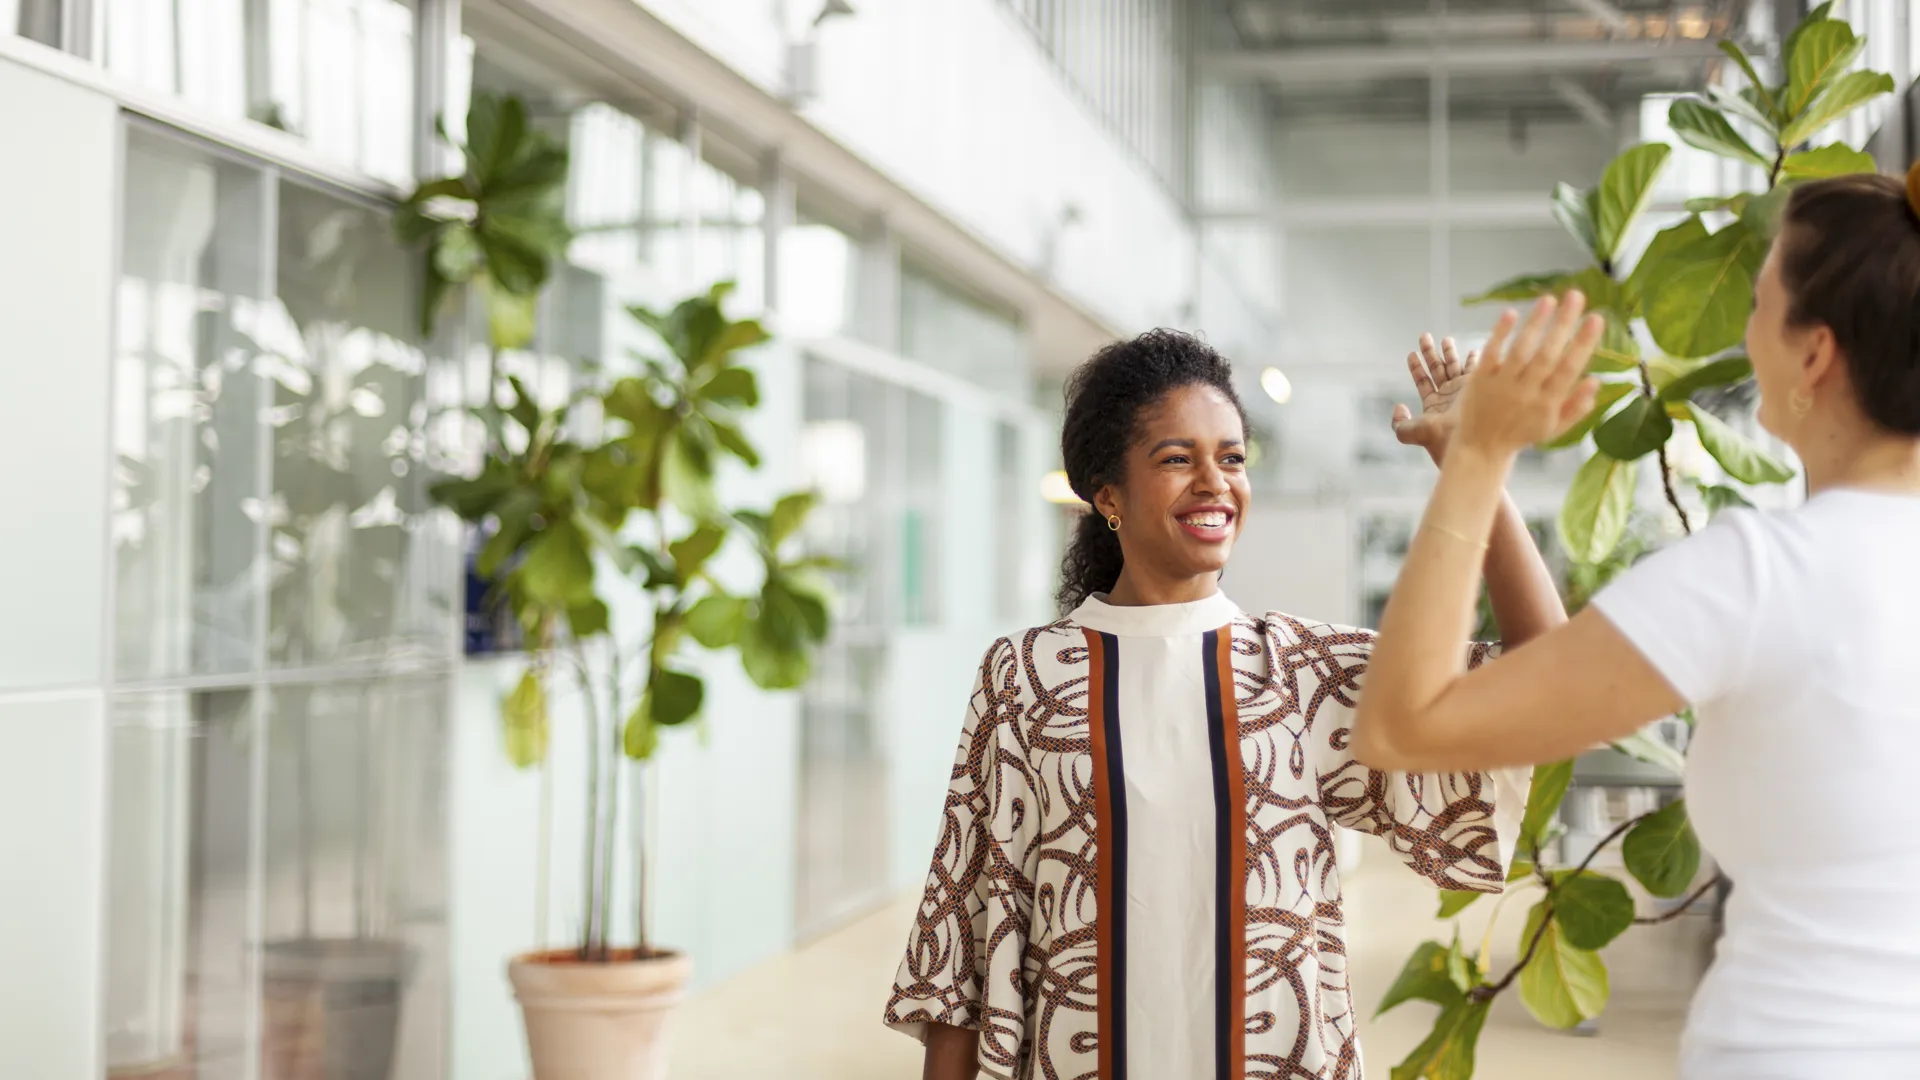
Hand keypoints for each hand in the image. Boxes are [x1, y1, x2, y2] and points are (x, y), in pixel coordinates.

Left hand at [1392, 334, 1476, 461]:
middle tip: (1424, 336)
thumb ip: (1399, 423)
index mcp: (1434, 405)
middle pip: (1437, 369)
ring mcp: (1464, 391)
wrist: (1469, 441)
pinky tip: (1474, 350)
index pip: (1423, 381)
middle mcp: (1448, 396)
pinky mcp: (1478, 386)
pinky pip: (1476, 368)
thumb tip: (1399, 407)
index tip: (1411, 354)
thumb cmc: (1441, 438)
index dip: (1416, 367)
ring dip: (1449, 352)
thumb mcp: (1413, 431)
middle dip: (1430, 353)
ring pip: (1455, 366)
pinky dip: (1475, 359)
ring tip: (1445, 339)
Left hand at [1457, 293, 1605, 457]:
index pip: (1570, 368)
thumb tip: (1597, 380)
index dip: (1583, 343)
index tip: (1597, 318)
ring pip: (1520, 350)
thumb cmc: (1522, 434)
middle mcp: (1525, 392)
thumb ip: (1577, 406)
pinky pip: (1490, 353)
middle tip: (1577, 296)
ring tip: (1548, 299)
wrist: (1480, 448)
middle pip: (1547, 354)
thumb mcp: (1554, 428)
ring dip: (1535, 324)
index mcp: (1547, 403)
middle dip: (1563, 324)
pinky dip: (1500, 334)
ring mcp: (1501, 384)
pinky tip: (1510, 312)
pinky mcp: (1479, 379)